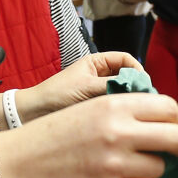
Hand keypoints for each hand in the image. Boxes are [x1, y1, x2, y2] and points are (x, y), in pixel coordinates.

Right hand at [1, 92, 177, 177]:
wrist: (15, 166)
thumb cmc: (50, 137)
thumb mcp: (86, 109)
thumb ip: (122, 110)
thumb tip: (162, 120)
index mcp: (113, 106)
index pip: (167, 107)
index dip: (175, 120)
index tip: (174, 128)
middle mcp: (118, 132)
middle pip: (175, 138)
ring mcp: (115, 164)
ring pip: (159, 168)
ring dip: (150, 169)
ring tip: (126, 168)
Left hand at [20, 51, 142, 118]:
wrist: (34, 112)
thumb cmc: (55, 94)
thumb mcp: (87, 87)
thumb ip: (113, 86)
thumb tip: (137, 89)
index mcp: (97, 62)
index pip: (126, 60)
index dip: (137, 70)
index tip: (142, 84)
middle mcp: (100, 75)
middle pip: (127, 76)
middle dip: (135, 86)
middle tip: (141, 99)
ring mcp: (99, 91)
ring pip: (123, 92)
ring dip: (127, 99)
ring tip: (131, 109)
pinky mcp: (96, 107)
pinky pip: (114, 105)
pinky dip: (120, 110)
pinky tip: (121, 117)